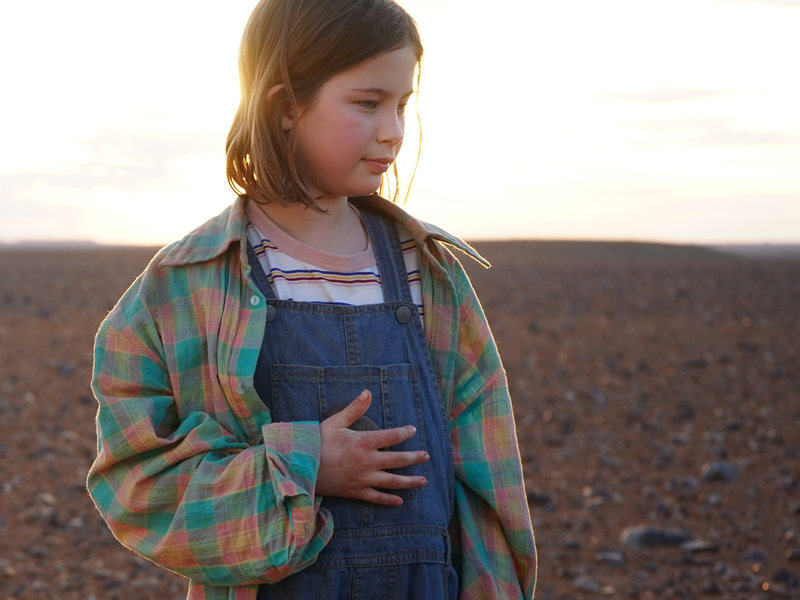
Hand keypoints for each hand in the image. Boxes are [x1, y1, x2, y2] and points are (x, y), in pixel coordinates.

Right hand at [316, 389, 428, 505]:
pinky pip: (376, 498)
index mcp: (363, 442)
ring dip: (409, 481)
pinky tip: (399, 500)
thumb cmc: (317, 442)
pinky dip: (389, 499)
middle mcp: (368, 462)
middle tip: (426, 456)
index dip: (404, 432)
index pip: (391, 436)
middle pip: (398, 460)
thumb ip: (354, 408)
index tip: (413, 430)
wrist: (300, 467)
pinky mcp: (356, 492)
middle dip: (414, 457)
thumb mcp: (335, 421)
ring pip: (392, 481)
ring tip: (423, 480)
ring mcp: (363, 479)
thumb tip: (368, 392)